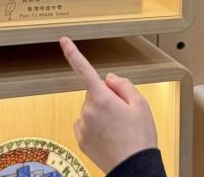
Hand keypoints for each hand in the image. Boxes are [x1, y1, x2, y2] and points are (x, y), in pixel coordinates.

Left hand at [59, 36, 157, 172]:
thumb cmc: (140, 137)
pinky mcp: (80, 139)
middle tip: (124, 114)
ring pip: (91, 109)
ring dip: (102, 113)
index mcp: (102, 98)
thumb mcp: (141, 104)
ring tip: (119, 129)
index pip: (85, 70)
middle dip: (107, 97)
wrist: (134, 168)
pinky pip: (86, 123)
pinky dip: (96, 126)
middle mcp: (88, 110)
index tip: (63, 40)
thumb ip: (123, 85)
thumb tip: (108, 78)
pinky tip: (109, 136)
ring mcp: (82, 126)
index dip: (73, 53)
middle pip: (94, 93)